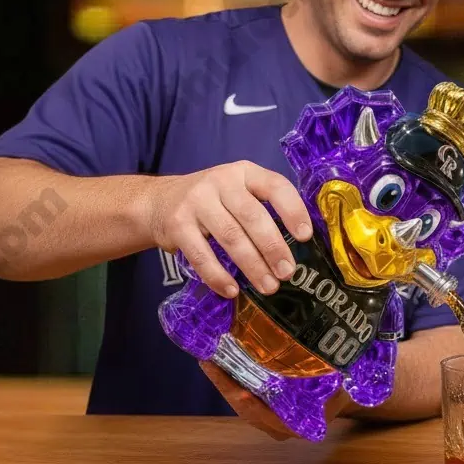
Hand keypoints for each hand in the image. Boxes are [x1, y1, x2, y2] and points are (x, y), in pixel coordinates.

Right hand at [147, 161, 312, 297]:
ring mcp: (196, 202)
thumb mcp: (239, 191)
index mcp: (245, 173)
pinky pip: (201, 254)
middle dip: (273, 247)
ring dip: (252, 265)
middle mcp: (221, 182)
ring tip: (268, 286)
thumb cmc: (213, 201)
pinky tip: (232, 290)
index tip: (305, 236)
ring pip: (230, 237)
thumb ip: (263, 208)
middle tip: (287, 272)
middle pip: (253, 216)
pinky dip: (217, 276)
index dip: (293, 211)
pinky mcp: (176, 224)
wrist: (158, 201)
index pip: (275, 186)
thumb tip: (298, 247)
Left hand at [200, 361, 351, 440]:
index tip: (240, 392)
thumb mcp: (341, 387)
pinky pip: (244, 396)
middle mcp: (277, 426)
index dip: (250, 403)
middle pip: (245, 409)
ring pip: (241, 403)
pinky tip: (222, 362)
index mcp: (295, 425)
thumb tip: (325, 363)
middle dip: (225, 386)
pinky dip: (232, 381)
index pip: (265, 415)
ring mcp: (268, 419)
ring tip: (210, 358)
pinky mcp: (263, 408)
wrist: (341, 396)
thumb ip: (332, 383)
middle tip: (209, 362)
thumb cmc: (341, 391)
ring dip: (224, 382)